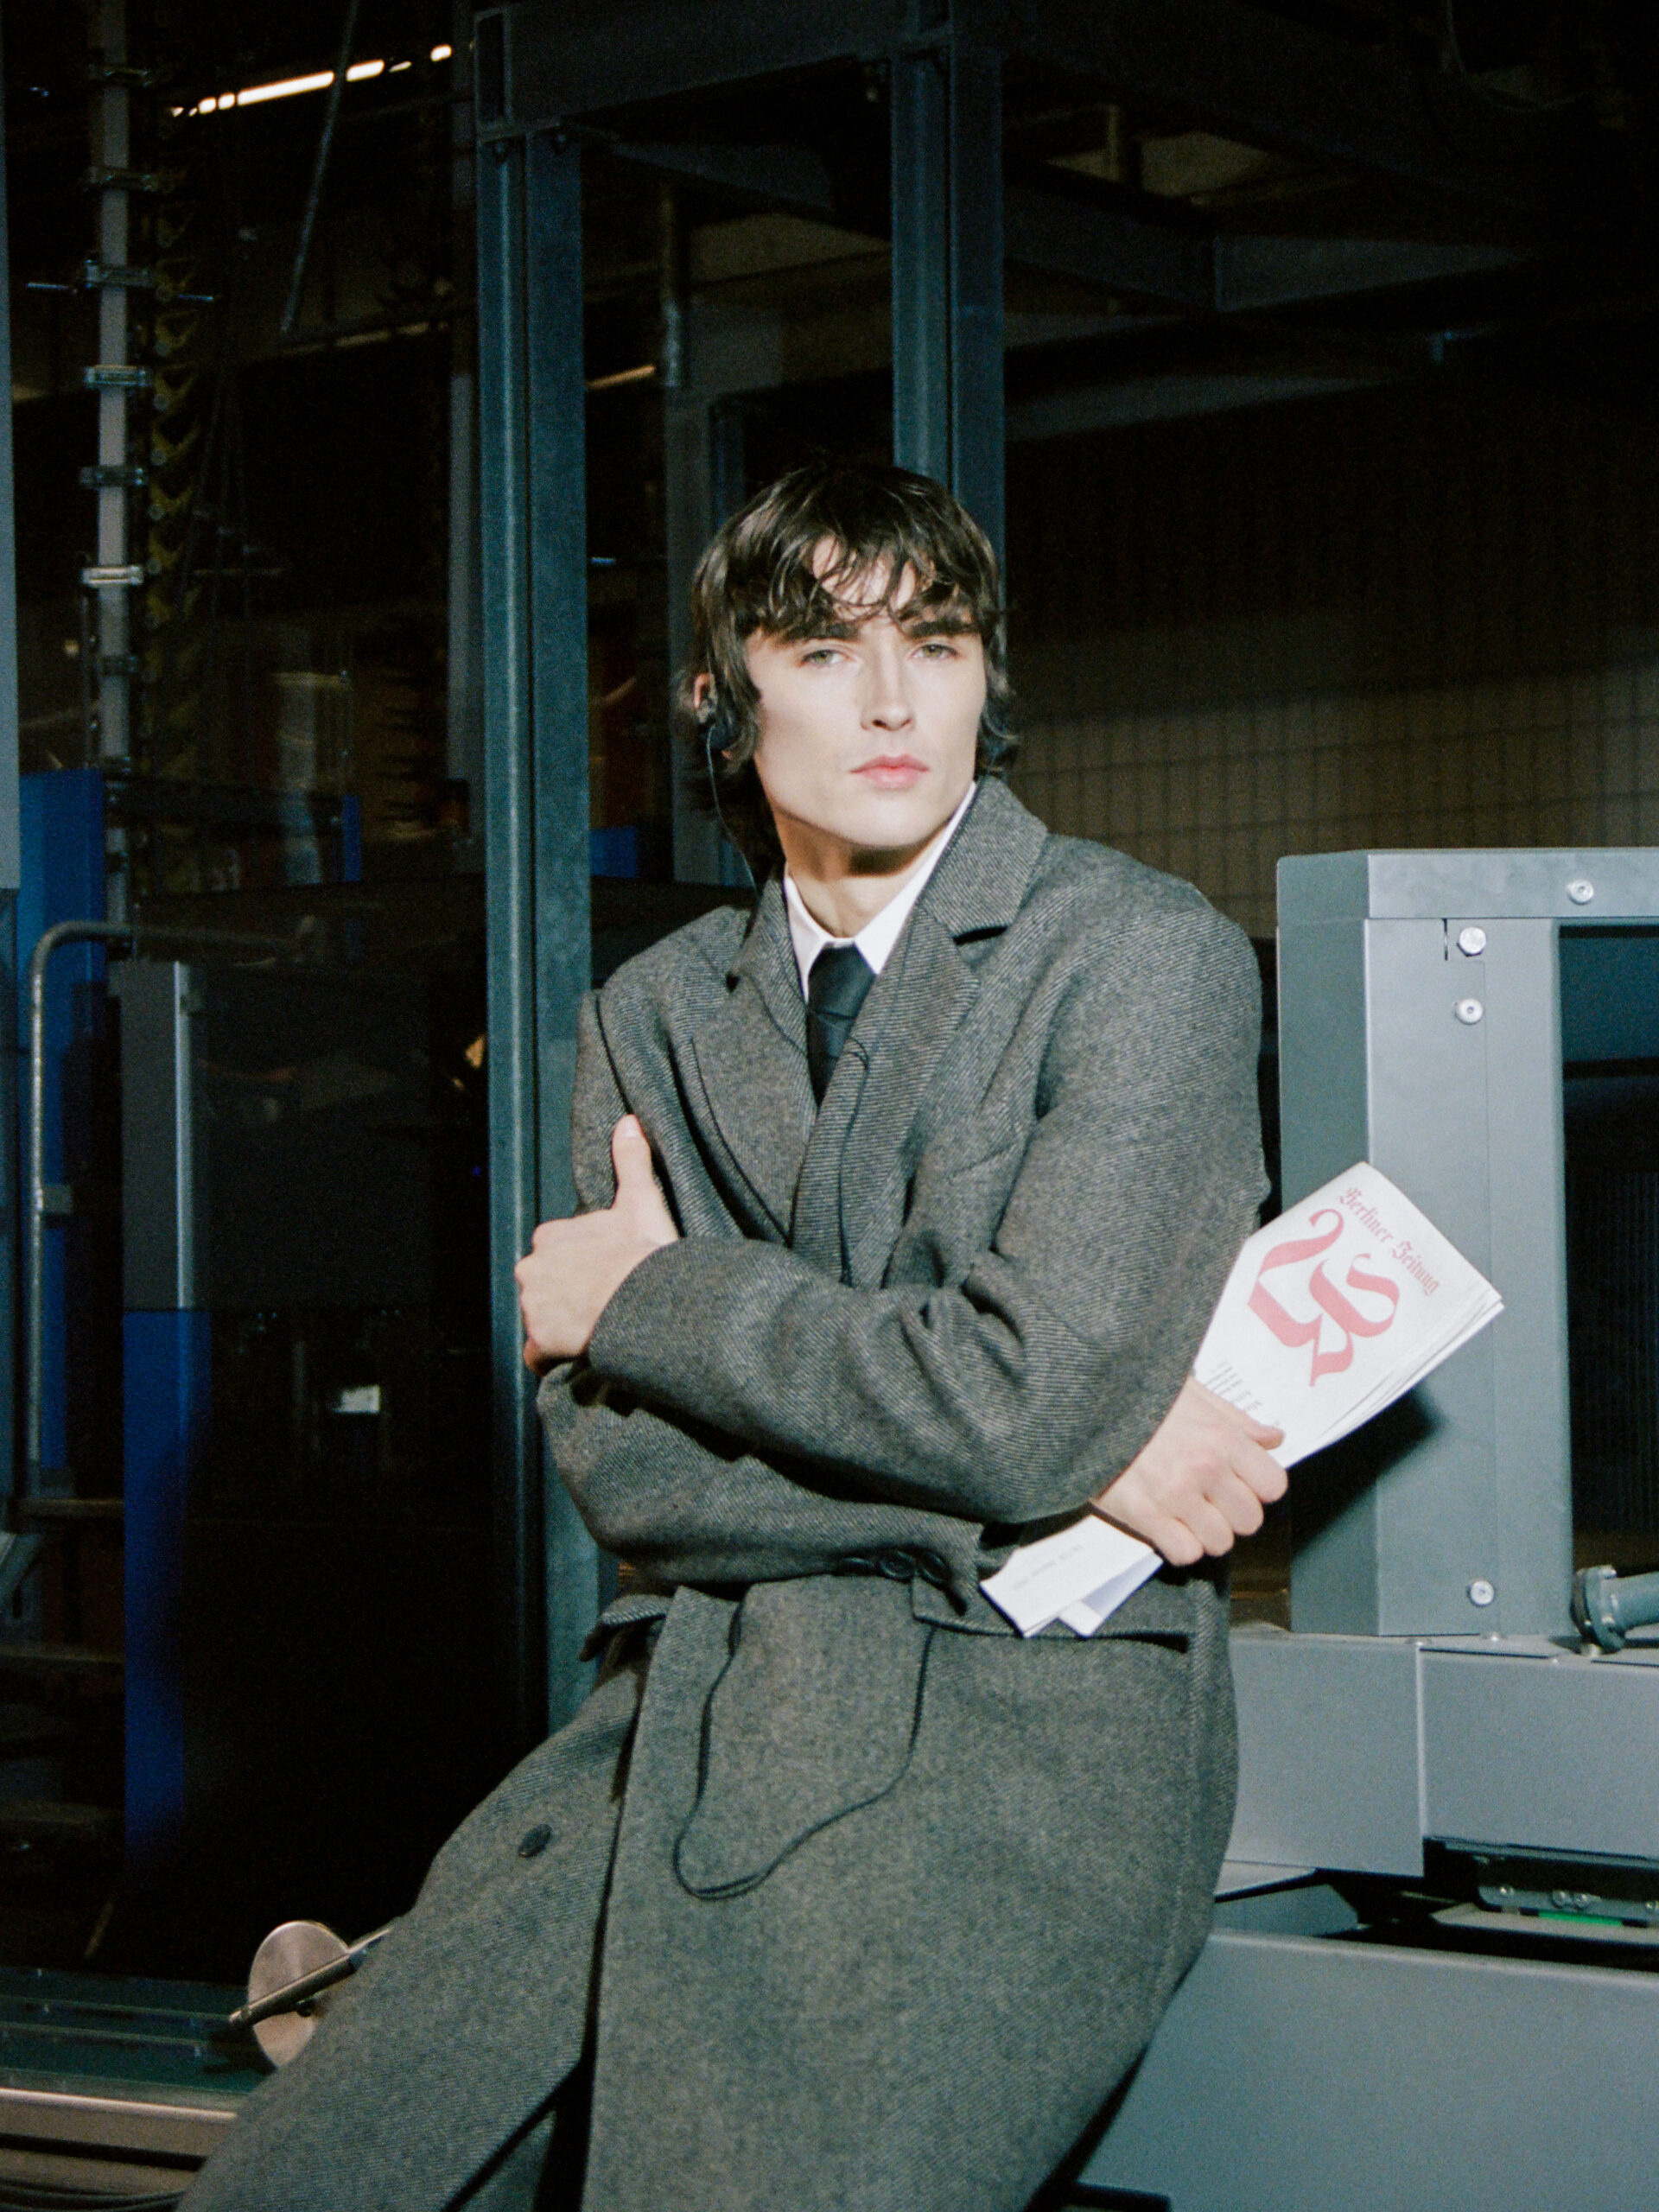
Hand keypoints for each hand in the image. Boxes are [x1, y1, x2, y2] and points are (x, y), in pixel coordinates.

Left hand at [517, 1117, 679, 1373]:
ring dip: (560, 1324)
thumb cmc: (642, 1252)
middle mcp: (532, 1269)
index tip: (603, 1272)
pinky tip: (578, 1353)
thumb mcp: (641, 1200)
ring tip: (597, 1327)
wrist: (645, 1301)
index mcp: (550, 1235)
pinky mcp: (540, 1341)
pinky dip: (552, 1356)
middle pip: (543, 1284)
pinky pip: (538, 1354)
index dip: (578, 1264)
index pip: (555, 1251)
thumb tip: (628, 1121)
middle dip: (564, 1294)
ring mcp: (533, 1307)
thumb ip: (630, 1160)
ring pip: (540, 1317)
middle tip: (602, 1302)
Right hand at [1091, 1376, 1285, 1567]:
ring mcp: (1176, 1495)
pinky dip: (1179, 1545)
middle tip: (1209, 1500)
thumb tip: (1275, 1438)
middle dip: (1232, 1513)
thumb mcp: (1194, 1394)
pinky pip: (1185, 1553)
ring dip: (1206, 1533)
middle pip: (1249, 1520)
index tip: (1239, 1483)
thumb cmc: (1140, 1395)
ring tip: (1186, 1513)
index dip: (1258, 1488)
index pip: (1273, 1486)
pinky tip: (1167, 1525)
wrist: (1087, 1404)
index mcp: (1223, 1438)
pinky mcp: (1145, 1515)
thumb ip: (1237, 1420)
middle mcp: (1206, 1469)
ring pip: (1219, 1542)